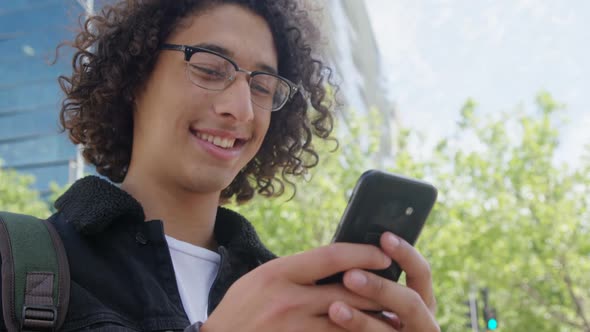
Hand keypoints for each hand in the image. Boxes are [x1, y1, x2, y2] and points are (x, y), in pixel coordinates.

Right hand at [201, 243, 391, 331]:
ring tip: (391, 315)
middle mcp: (288, 300)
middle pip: (347, 291)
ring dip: (373, 319)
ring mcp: (294, 328)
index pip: (331, 256)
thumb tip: (337, 263)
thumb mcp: (262, 278)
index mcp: (279, 273)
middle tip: (397, 286)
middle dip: (377, 290)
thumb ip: (296, 271)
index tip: (382, 255)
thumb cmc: (241, 308)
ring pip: (348, 321)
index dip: (363, 253)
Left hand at [328, 232, 438, 331]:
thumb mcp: (382, 299)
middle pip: (410, 303)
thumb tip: (349, 249)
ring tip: (335, 308)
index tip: (385, 237)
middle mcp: (423, 324)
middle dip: (380, 288)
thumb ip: (374, 279)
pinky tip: (333, 326)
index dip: (405, 254)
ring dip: (361, 320)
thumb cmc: (371, 316)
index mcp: (423, 302)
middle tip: (350, 276)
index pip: (421, 273)